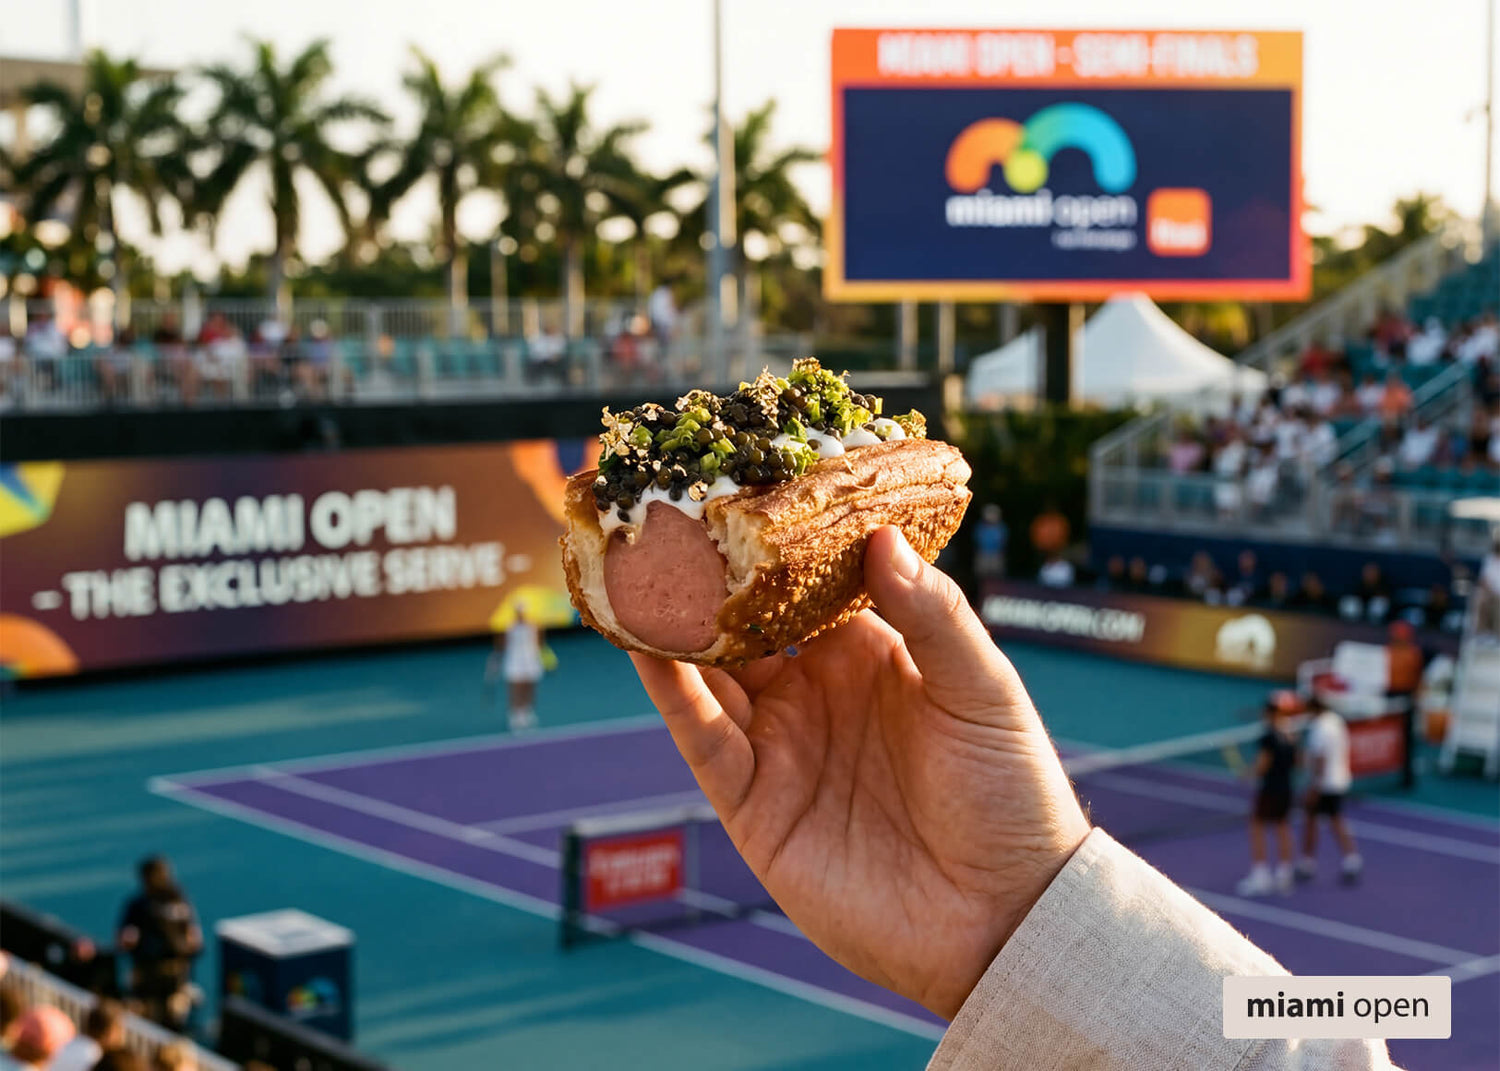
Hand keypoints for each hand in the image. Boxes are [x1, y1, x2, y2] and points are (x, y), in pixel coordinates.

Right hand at [631, 526, 1089, 1019]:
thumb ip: (932, 615)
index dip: (776, 540)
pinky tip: (647, 644)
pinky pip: (702, 738)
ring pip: (709, 672)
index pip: (807, 583)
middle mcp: (816, 692)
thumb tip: (879, 537)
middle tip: (666, 512)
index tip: (746, 484)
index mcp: (870, 655)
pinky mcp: (754, 804)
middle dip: (706, 574)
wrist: (1002, 918)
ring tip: (637, 563)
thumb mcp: (982, 691)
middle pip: (745, 621)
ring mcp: (781, 745)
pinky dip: (671, 692)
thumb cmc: (1010, 796)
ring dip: (673, 624)